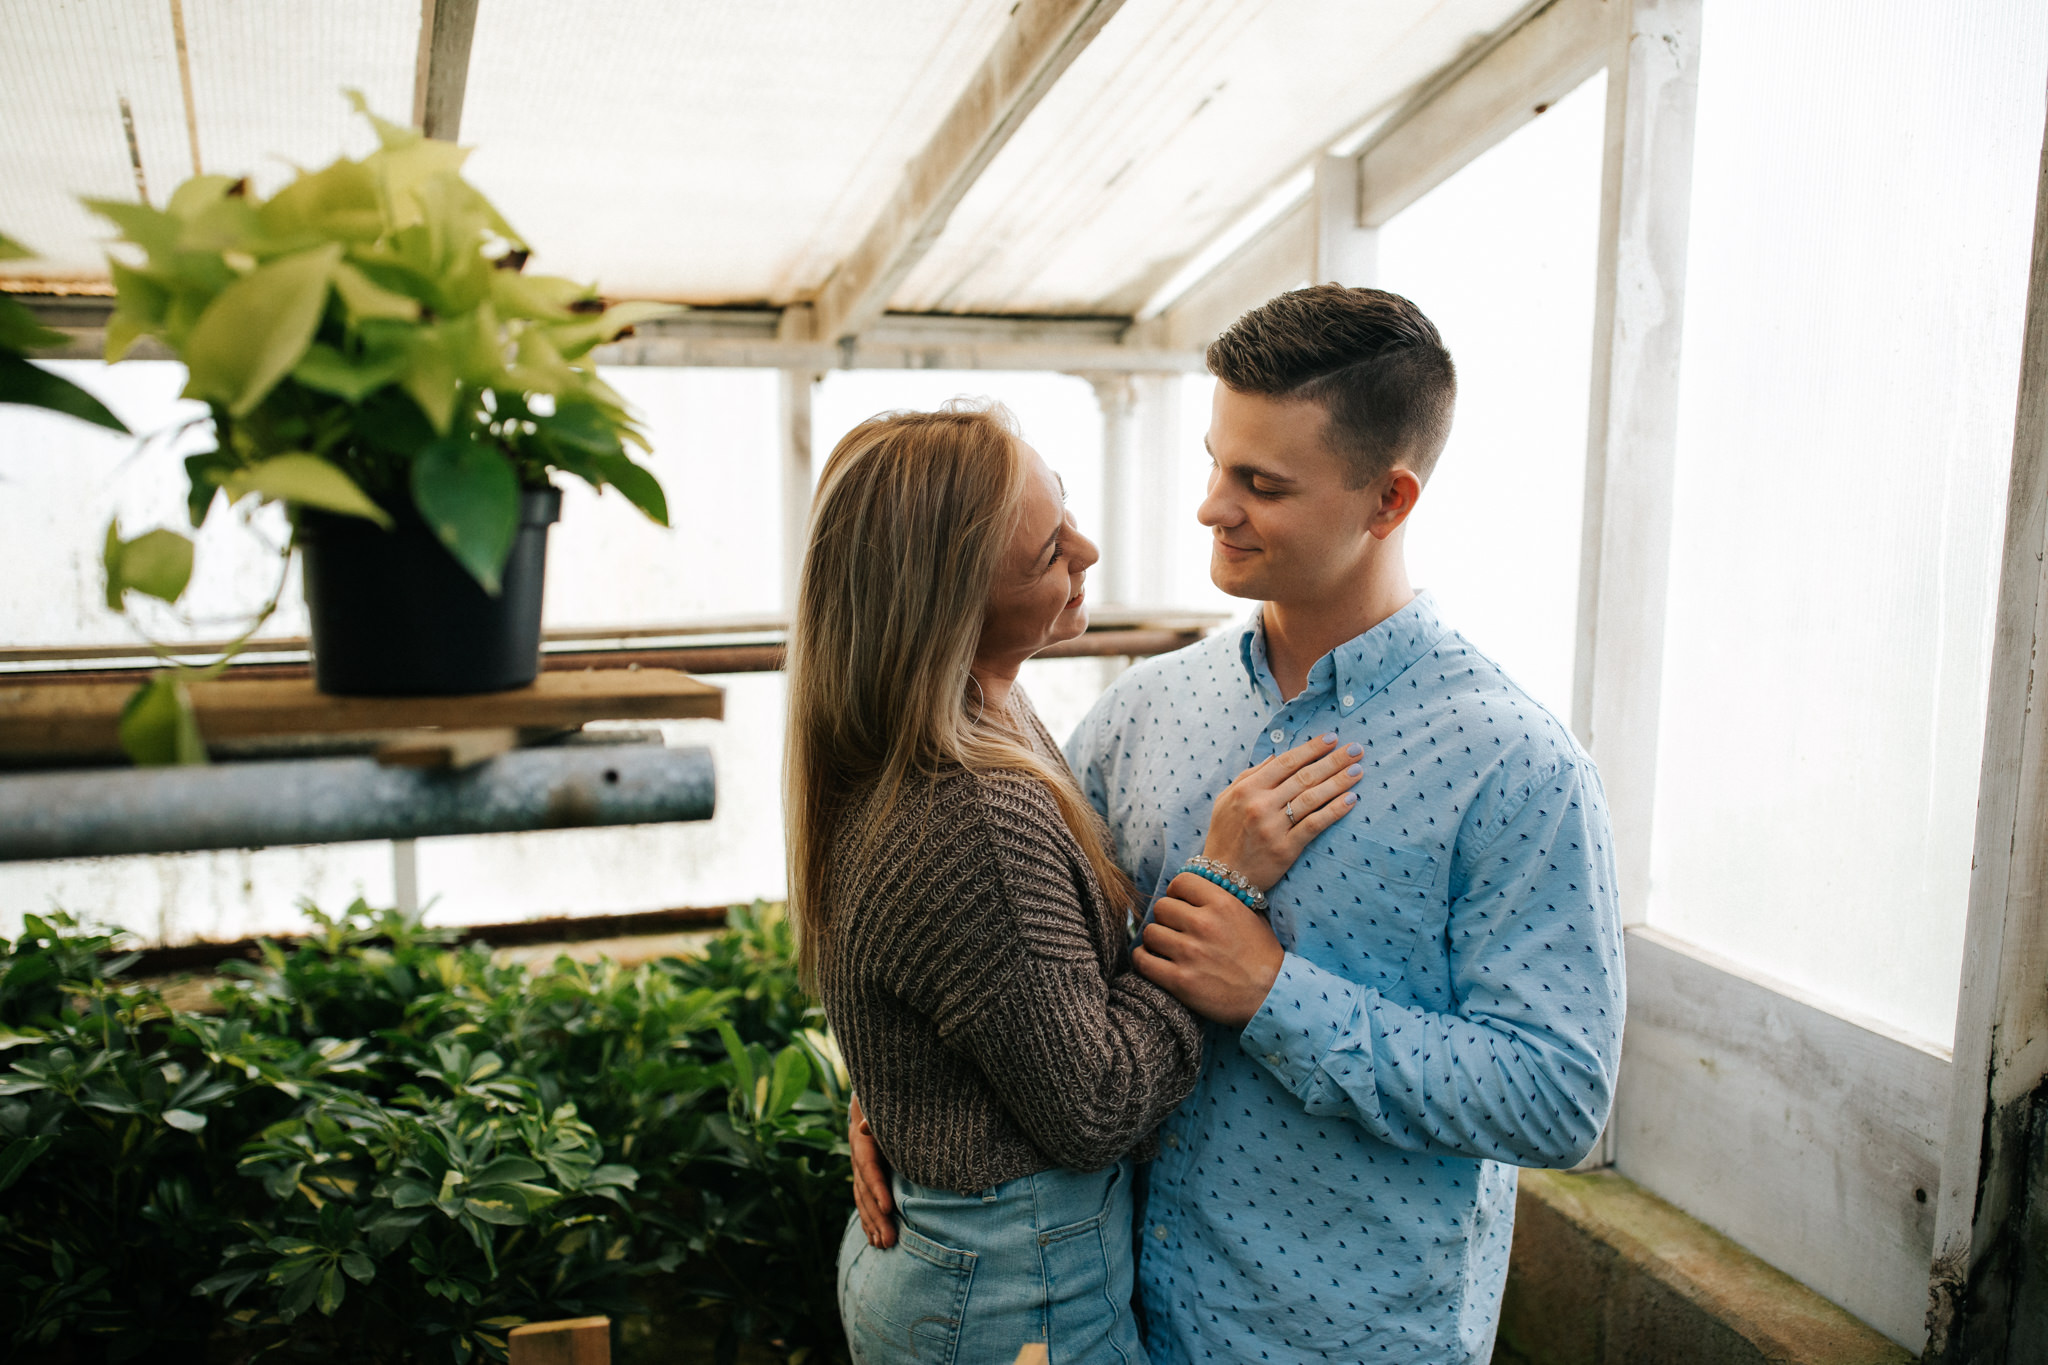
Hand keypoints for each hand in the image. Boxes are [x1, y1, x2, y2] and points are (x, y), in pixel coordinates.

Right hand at [848, 1095, 897, 1247]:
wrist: (871, 1100)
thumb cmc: (885, 1104)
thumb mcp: (882, 1106)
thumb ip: (874, 1116)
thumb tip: (865, 1125)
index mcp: (863, 1143)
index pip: (869, 1169)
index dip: (877, 1188)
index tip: (888, 1208)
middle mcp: (857, 1160)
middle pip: (865, 1193)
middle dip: (877, 1218)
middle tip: (890, 1240)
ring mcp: (859, 1171)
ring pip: (863, 1202)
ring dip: (873, 1225)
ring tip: (884, 1245)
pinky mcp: (865, 1179)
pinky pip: (865, 1203)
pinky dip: (870, 1222)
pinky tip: (875, 1240)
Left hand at [1134, 873, 1285, 1027]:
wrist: (1271, 996)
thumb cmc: (1263, 956)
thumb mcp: (1251, 916)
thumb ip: (1223, 900)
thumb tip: (1196, 890)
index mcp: (1222, 903)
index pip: (1180, 882)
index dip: (1177, 893)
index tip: (1181, 904)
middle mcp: (1203, 924)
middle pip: (1161, 907)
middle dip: (1166, 918)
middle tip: (1174, 930)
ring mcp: (1190, 952)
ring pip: (1150, 932)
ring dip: (1155, 940)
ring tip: (1165, 947)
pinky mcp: (1179, 980)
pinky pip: (1143, 960)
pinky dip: (1143, 959)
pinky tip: (1152, 961)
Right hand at [1202, 733, 1363, 890]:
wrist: (1221, 877)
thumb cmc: (1225, 835)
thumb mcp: (1226, 799)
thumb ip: (1249, 775)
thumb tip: (1275, 757)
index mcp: (1247, 789)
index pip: (1286, 762)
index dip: (1311, 749)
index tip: (1332, 738)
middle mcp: (1260, 805)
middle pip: (1304, 777)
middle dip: (1333, 761)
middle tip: (1355, 749)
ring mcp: (1274, 827)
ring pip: (1312, 798)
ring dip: (1339, 782)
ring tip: (1358, 771)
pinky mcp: (1286, 848)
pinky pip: (1315, 825)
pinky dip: (1334, 810)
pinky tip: (1351, 800)